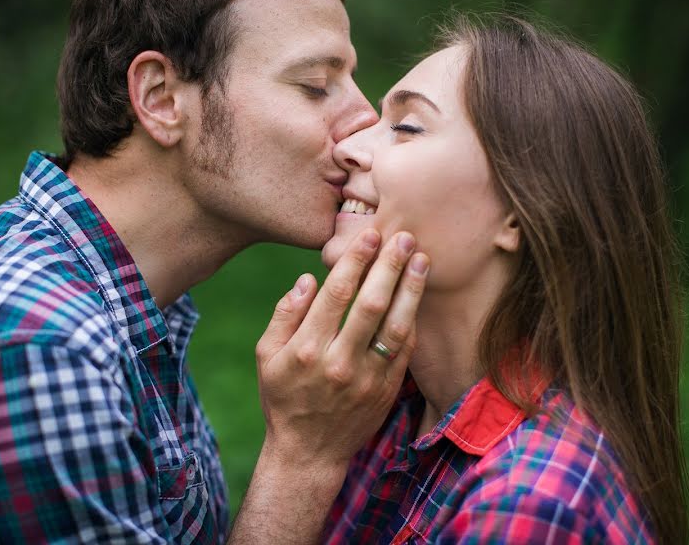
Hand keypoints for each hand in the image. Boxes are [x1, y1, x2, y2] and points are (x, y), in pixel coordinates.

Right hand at [255, 228, 428, 472]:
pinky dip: (413, 321)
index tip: (370, 235)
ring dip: (411, 290)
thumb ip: (284, 315)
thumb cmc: (283, 398)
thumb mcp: (266, 357)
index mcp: (307, 349)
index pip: (336, 294)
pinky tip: (417, 296)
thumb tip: (307, 279)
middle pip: (372, 304)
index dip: (355, 261)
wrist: (308, 453)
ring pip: (396, 327)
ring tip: (422, 259)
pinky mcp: (386, 390)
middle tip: (403, 235)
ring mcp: (367, 379)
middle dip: (390, 266)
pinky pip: (405, 351)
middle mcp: (340, 363)